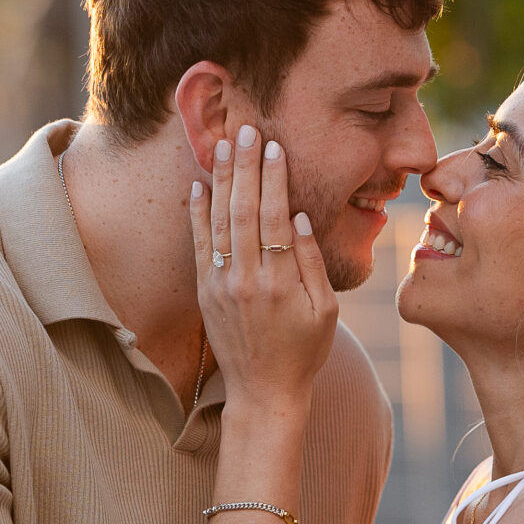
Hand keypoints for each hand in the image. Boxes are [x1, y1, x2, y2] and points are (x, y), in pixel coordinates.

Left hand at [191, 124, 337, 418]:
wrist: (265, 393)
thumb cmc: (304, 352)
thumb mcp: (326, 311)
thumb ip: (311, 263)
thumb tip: (295, 216)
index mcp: (280, 282)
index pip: (274, 216)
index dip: (274, 178)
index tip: (275, 146)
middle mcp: (246, 280)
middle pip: (243, 210)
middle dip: (244, 166)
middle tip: (246, 129)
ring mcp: (220, 286)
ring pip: (218, 221)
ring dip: (220, 180)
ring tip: (222, 144)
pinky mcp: (205, 293)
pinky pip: (198, 245)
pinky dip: (197, 213)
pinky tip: (198, 185)